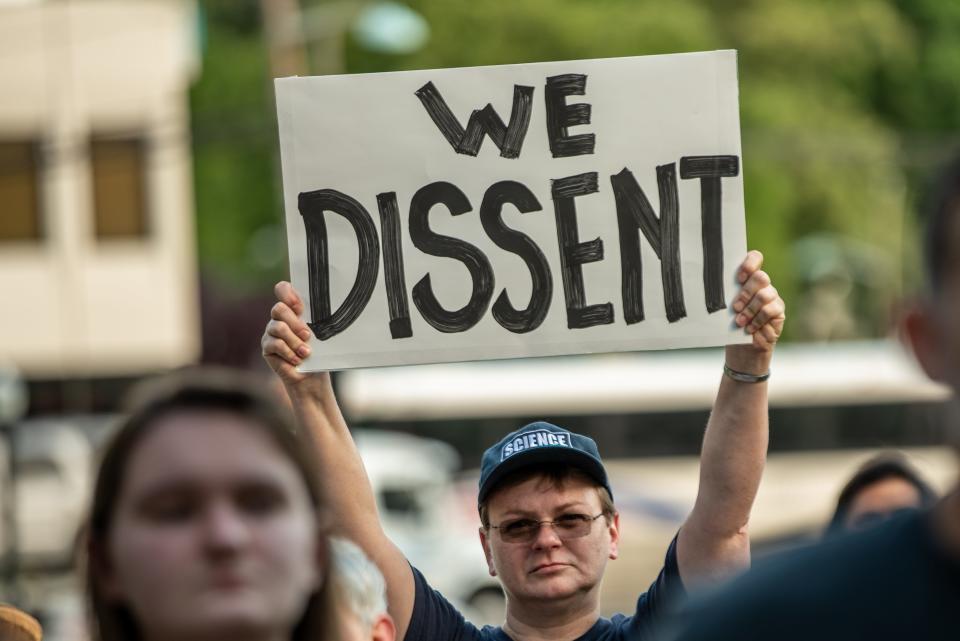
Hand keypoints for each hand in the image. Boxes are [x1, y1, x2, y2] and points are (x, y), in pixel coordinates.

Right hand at [261, 282, 329, 392]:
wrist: (312, 376)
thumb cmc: (318, 353)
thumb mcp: (319, 333)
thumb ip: (313, 319)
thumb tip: (314, 311)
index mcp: (294, 310)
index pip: (283, 289)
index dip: (287, 293)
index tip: (299, 306)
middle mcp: (280, 318)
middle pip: (278, 308)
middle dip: (295, 323)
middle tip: (308, 336)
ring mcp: (271, 332)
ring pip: (278, 327)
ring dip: (294, 341)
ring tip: (306, 353)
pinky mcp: (267, 347)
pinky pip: (275, 344)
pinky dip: (289, 352)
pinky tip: (297, 359)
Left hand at [727, 251, 784, 370]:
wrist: (742, 348)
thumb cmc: (729, 325)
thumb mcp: (723, 309)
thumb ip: (723, 295)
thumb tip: (710, 288)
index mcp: (747, 278)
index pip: (755, 258)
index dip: (750, 263)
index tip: (738, 277)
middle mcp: (762, 285)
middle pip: (761, 277)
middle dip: (746, 292)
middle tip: (735, 307)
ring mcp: (772, 296)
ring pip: (765, 294)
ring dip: (750, 309)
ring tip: (739, 321)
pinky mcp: (778, 311)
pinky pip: (771, 310)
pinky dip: (757, 320)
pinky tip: (749, 328)